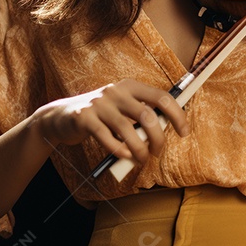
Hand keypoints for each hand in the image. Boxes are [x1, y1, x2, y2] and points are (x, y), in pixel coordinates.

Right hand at [29, 79, 187, 164]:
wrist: (61, 117)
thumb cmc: (100, 116)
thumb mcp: (122, 108)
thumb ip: (142, 115)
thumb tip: (169, 128)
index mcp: (129, 86)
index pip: (161, 97)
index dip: (177, 115)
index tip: (184, 133)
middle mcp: (115, 91)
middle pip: (147, 116)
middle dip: (158, 139)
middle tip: (157, 153)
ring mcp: (99, 104)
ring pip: (128, 130)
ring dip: (140, 150)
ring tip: (141, 160)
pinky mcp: (84, 118)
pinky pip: (107, 138)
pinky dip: (119, 151)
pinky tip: (124, 157)